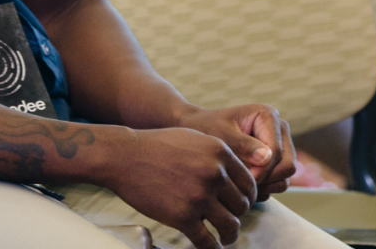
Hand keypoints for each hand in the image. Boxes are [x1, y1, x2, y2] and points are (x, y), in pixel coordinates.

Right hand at [100, 126, 256, 248]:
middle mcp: (213, 173)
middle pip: (242, 206)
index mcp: (219, 151)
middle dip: (237, 215)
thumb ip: (217, 154)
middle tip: (230, 219)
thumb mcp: (194, 137)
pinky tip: (211, 247)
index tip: (240, 204)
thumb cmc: (158, 145)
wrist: (125, 155)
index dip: (248, 197)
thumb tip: (235, 175)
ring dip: (230, 235)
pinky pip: (207, 242)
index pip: (249, 183)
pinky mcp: (182, 217)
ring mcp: (198, 196)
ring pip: (231, 226)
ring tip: (225, 237)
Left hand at [176, 103, 295, 199]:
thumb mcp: (221, 135)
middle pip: (288, 166)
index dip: (261, 170)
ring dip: (264, 186)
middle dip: (266, 179)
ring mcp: (280, 145)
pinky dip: (263, 188)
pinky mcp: (277, 160)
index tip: (241, 177)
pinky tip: (243, 183)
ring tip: (240, 183)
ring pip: (285, 177)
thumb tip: (267, 158)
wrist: (199, 131)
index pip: (277, 152)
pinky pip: (278, 183)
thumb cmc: (208, 128)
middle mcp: (279, 129)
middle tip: (242, 183)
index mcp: (268, 115)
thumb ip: (243, 146)